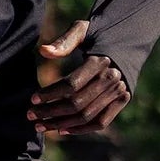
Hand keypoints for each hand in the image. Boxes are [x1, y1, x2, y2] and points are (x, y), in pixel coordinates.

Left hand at [28, 19, 129, 136]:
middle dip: (51, 112)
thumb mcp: (82, 30)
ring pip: (86, 116)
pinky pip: (101, 122)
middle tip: (30, 115)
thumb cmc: (99, 34)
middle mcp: (112, 79)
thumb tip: (43, 51)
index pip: (71, 84)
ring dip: (61, 124)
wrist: (129, 40)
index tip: (32, 99)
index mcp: (100, 61)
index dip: (51, 94)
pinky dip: (81, 129)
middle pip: (77, 104)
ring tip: (41, 125)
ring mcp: (119, 91)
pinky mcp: (123, 100)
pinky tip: (62, 130)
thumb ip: (64, 41)